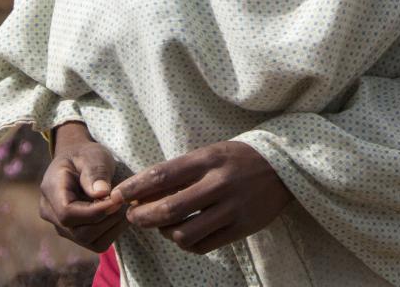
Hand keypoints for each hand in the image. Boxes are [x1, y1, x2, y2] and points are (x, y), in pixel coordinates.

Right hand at [38, 120, 128, 253]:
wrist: (80, 162)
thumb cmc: (85, 156)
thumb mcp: (92, 155)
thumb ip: (95, 172)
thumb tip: (102, 193)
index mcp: (51, 189)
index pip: (67, 213)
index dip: (94, 212)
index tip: (117, 200)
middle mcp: (50, 213)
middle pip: (78, 231)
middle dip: (106, 219)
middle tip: (124, 201)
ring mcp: (61, 226)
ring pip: (87, 240)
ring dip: (110, 226)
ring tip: (123, 206)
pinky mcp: (75, 234)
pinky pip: (95, 243)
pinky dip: (111, 232)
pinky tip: (118, 215)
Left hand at [108, 140, 292, 254]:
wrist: (282, 166)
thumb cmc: (237, 158)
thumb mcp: (210, 153)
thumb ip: (181, 171)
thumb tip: (142, 192)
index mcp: (208, 159)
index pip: (162, 175)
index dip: (135, 188)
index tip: (117, 195)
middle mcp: (218, 183)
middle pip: (169, 209)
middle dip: (142, 217)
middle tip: (133, 217)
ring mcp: (231, 208)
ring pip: (183, 233)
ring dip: (164, 233)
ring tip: (162, 225)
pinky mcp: (242, 228)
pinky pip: (203, 246)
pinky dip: (186, 244)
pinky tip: (183, 234)